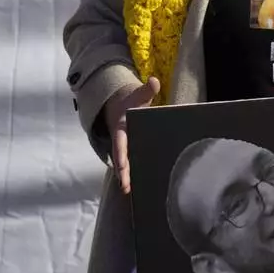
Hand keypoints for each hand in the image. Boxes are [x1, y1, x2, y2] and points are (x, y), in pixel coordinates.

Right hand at [104, 76, 159, 194]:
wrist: (119, 104)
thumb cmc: (131, 100)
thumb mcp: (138, 94)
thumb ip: (147, 89)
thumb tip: (154, 81)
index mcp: (121, 129)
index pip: (121, 144)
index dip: (121, 155)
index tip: (122, 166)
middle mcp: (121, 140)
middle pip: (121, 158)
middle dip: (123, 172)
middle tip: (125, 187)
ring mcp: (125, 146)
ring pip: (125, 164)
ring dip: (126, 176)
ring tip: (128, 191)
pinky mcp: (130, 149)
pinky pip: (131, 162)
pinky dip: (132, 173)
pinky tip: (138, 186)